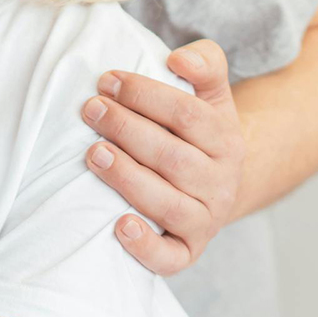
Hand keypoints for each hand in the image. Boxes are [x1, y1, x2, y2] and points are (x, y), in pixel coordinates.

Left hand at [80, 39, 244, 274]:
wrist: (214, 184)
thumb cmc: (196, 132)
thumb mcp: (209, 94)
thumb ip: (205, 63)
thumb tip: (180, 58)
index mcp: (226, 140)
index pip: (187, 114)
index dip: (144, 94)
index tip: (105, 79)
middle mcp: (220, 183)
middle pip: (172, 158)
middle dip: (126, 130)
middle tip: (90, 110)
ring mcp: (204, 220)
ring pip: (167, 204)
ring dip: (127, 178)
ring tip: (94, 154)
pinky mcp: (187, 251)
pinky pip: (170, 258)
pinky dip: (145, 246)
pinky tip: (119, 225)